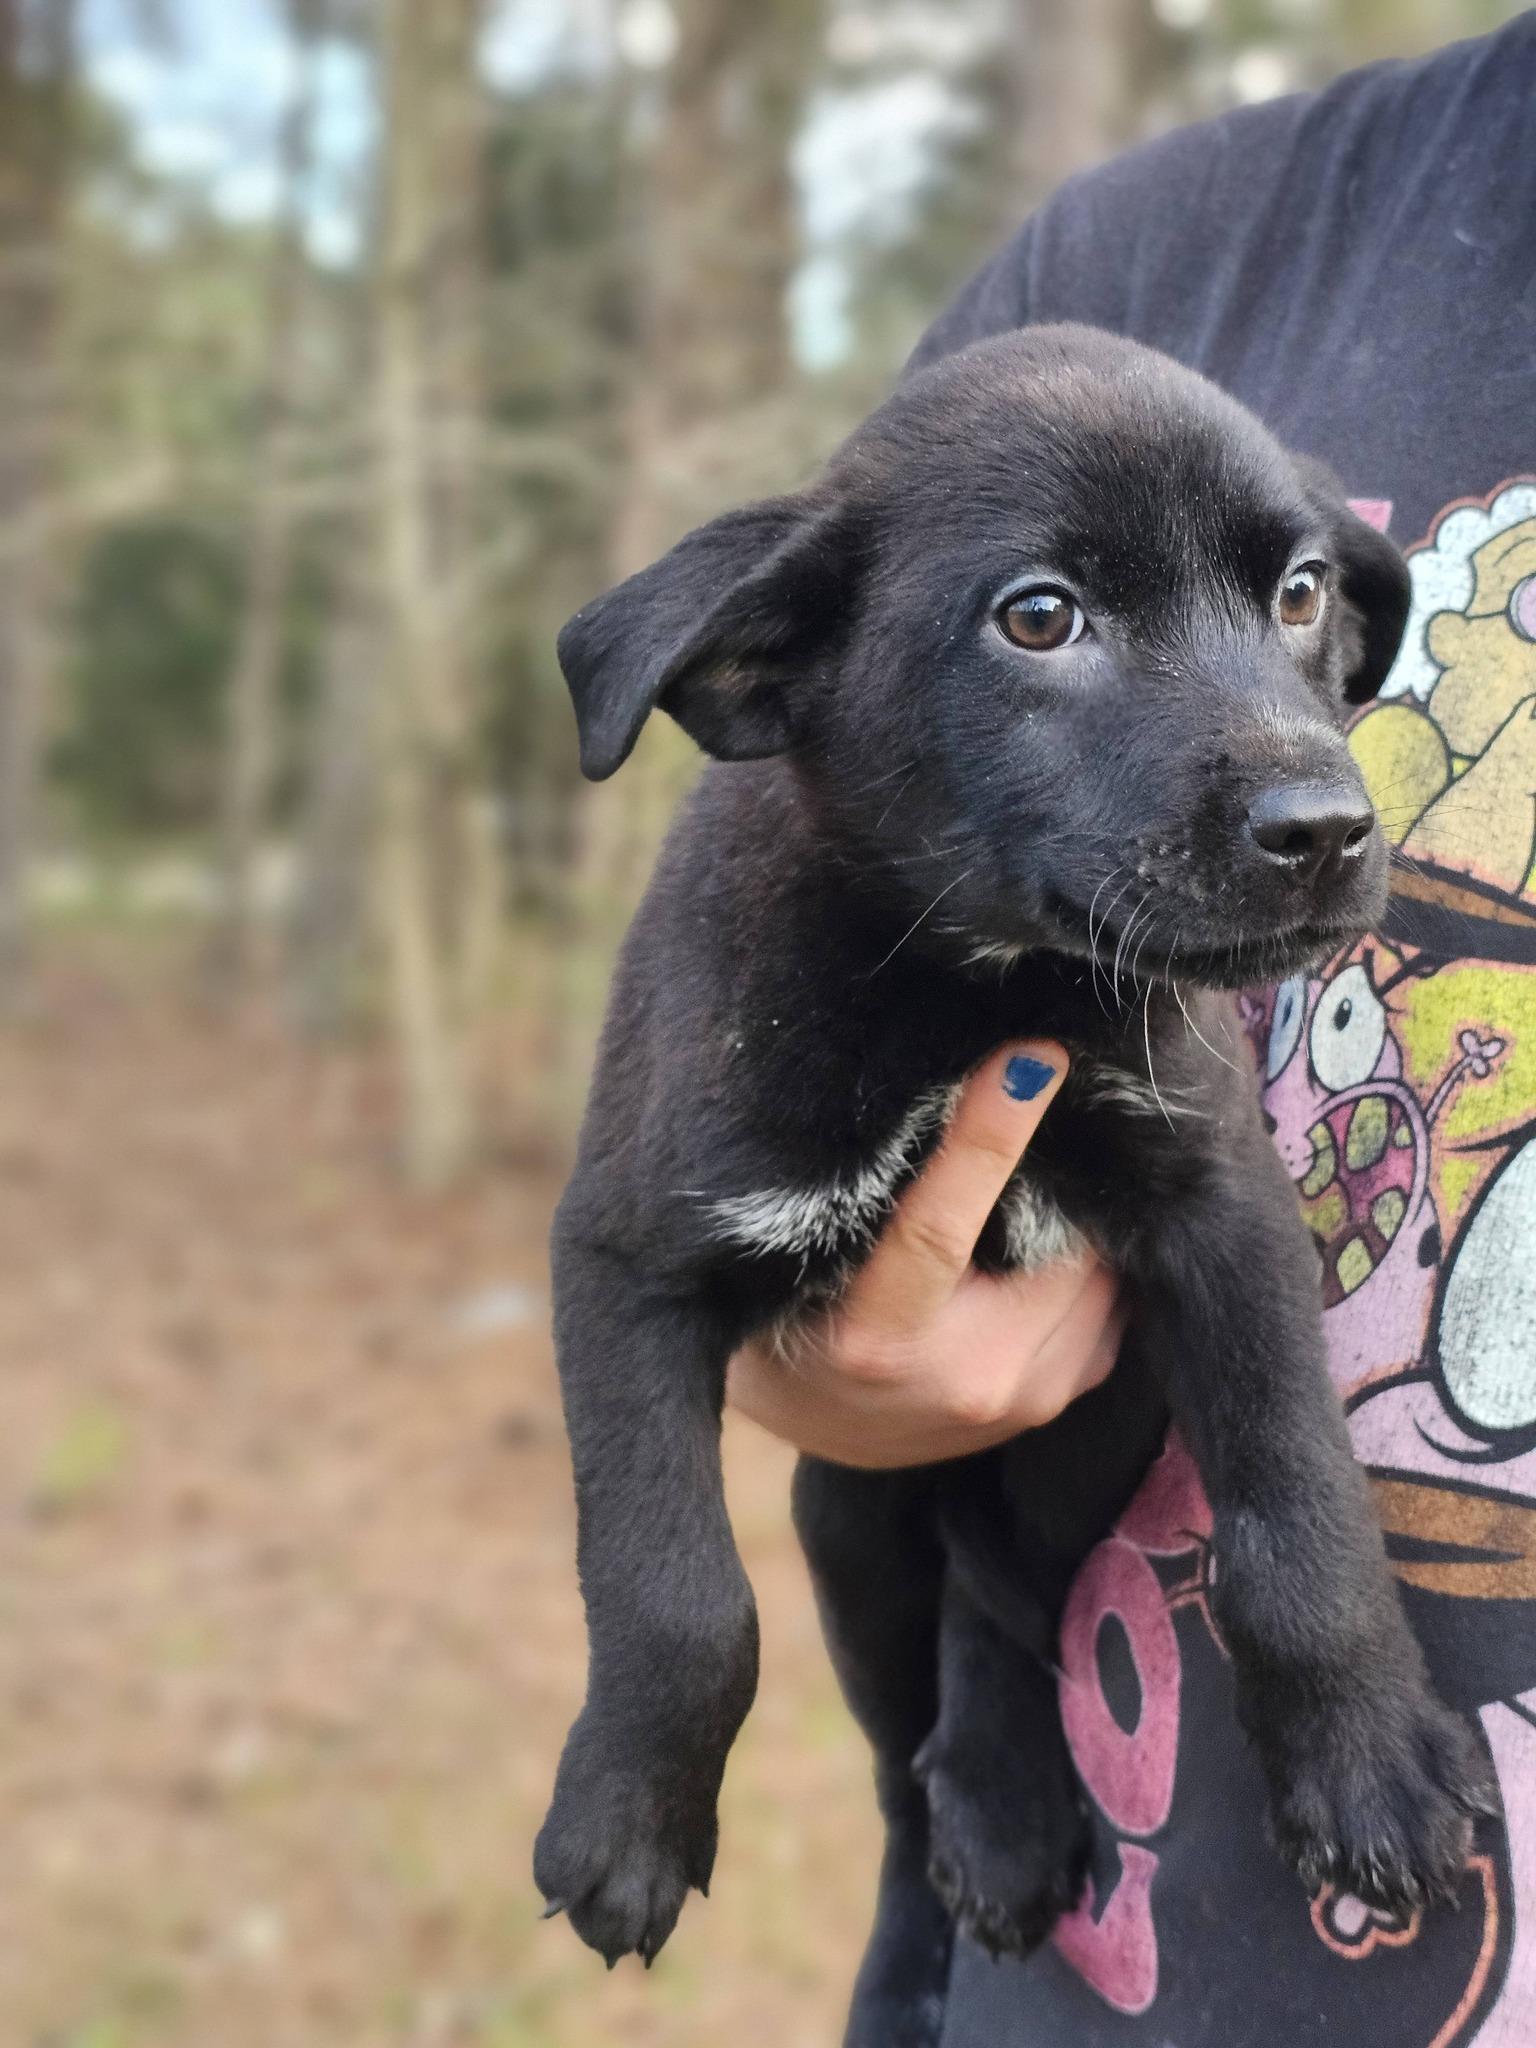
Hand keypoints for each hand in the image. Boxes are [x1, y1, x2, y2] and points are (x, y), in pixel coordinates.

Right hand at [726, 1043, 1121, 1467]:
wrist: (818, 1420)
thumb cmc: (800, 1311)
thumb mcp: (812, 1254)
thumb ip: (879, 1197)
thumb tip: (966, 1092)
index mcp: (874, 1338)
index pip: (938, 1226)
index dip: (988, 1138)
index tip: (1031, 1059)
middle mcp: (958, 1379)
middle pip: (1053, 1246)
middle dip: (1059, 1181)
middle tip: (1045, 1129)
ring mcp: (1016, 1401)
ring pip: (1096, 1275)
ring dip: (1079, 1228)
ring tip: (1043, 1197)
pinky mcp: (1052, 1404)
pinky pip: (1108, 1309)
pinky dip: (1090, 1270)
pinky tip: (1055, 1252)